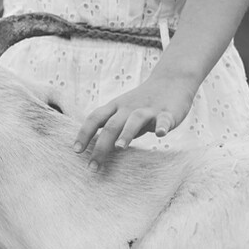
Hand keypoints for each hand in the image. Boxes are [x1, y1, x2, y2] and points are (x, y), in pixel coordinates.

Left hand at [73, 73, 198, 167]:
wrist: (171, 81)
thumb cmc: (142, 103)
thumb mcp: (123, 113)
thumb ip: (113, 128)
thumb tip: (97, 148)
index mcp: (115, 107)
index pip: (95, 119)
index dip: (84, 133)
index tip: (76, 150)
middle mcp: (128, 107)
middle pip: (111, 125)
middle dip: (101, 146)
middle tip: (93, 166)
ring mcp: (148, 109)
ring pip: (134, 120)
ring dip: (126, 133)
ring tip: (119, 147)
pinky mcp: (167, 112)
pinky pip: (164, 119)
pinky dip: (162, 126)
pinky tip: (160, 134)